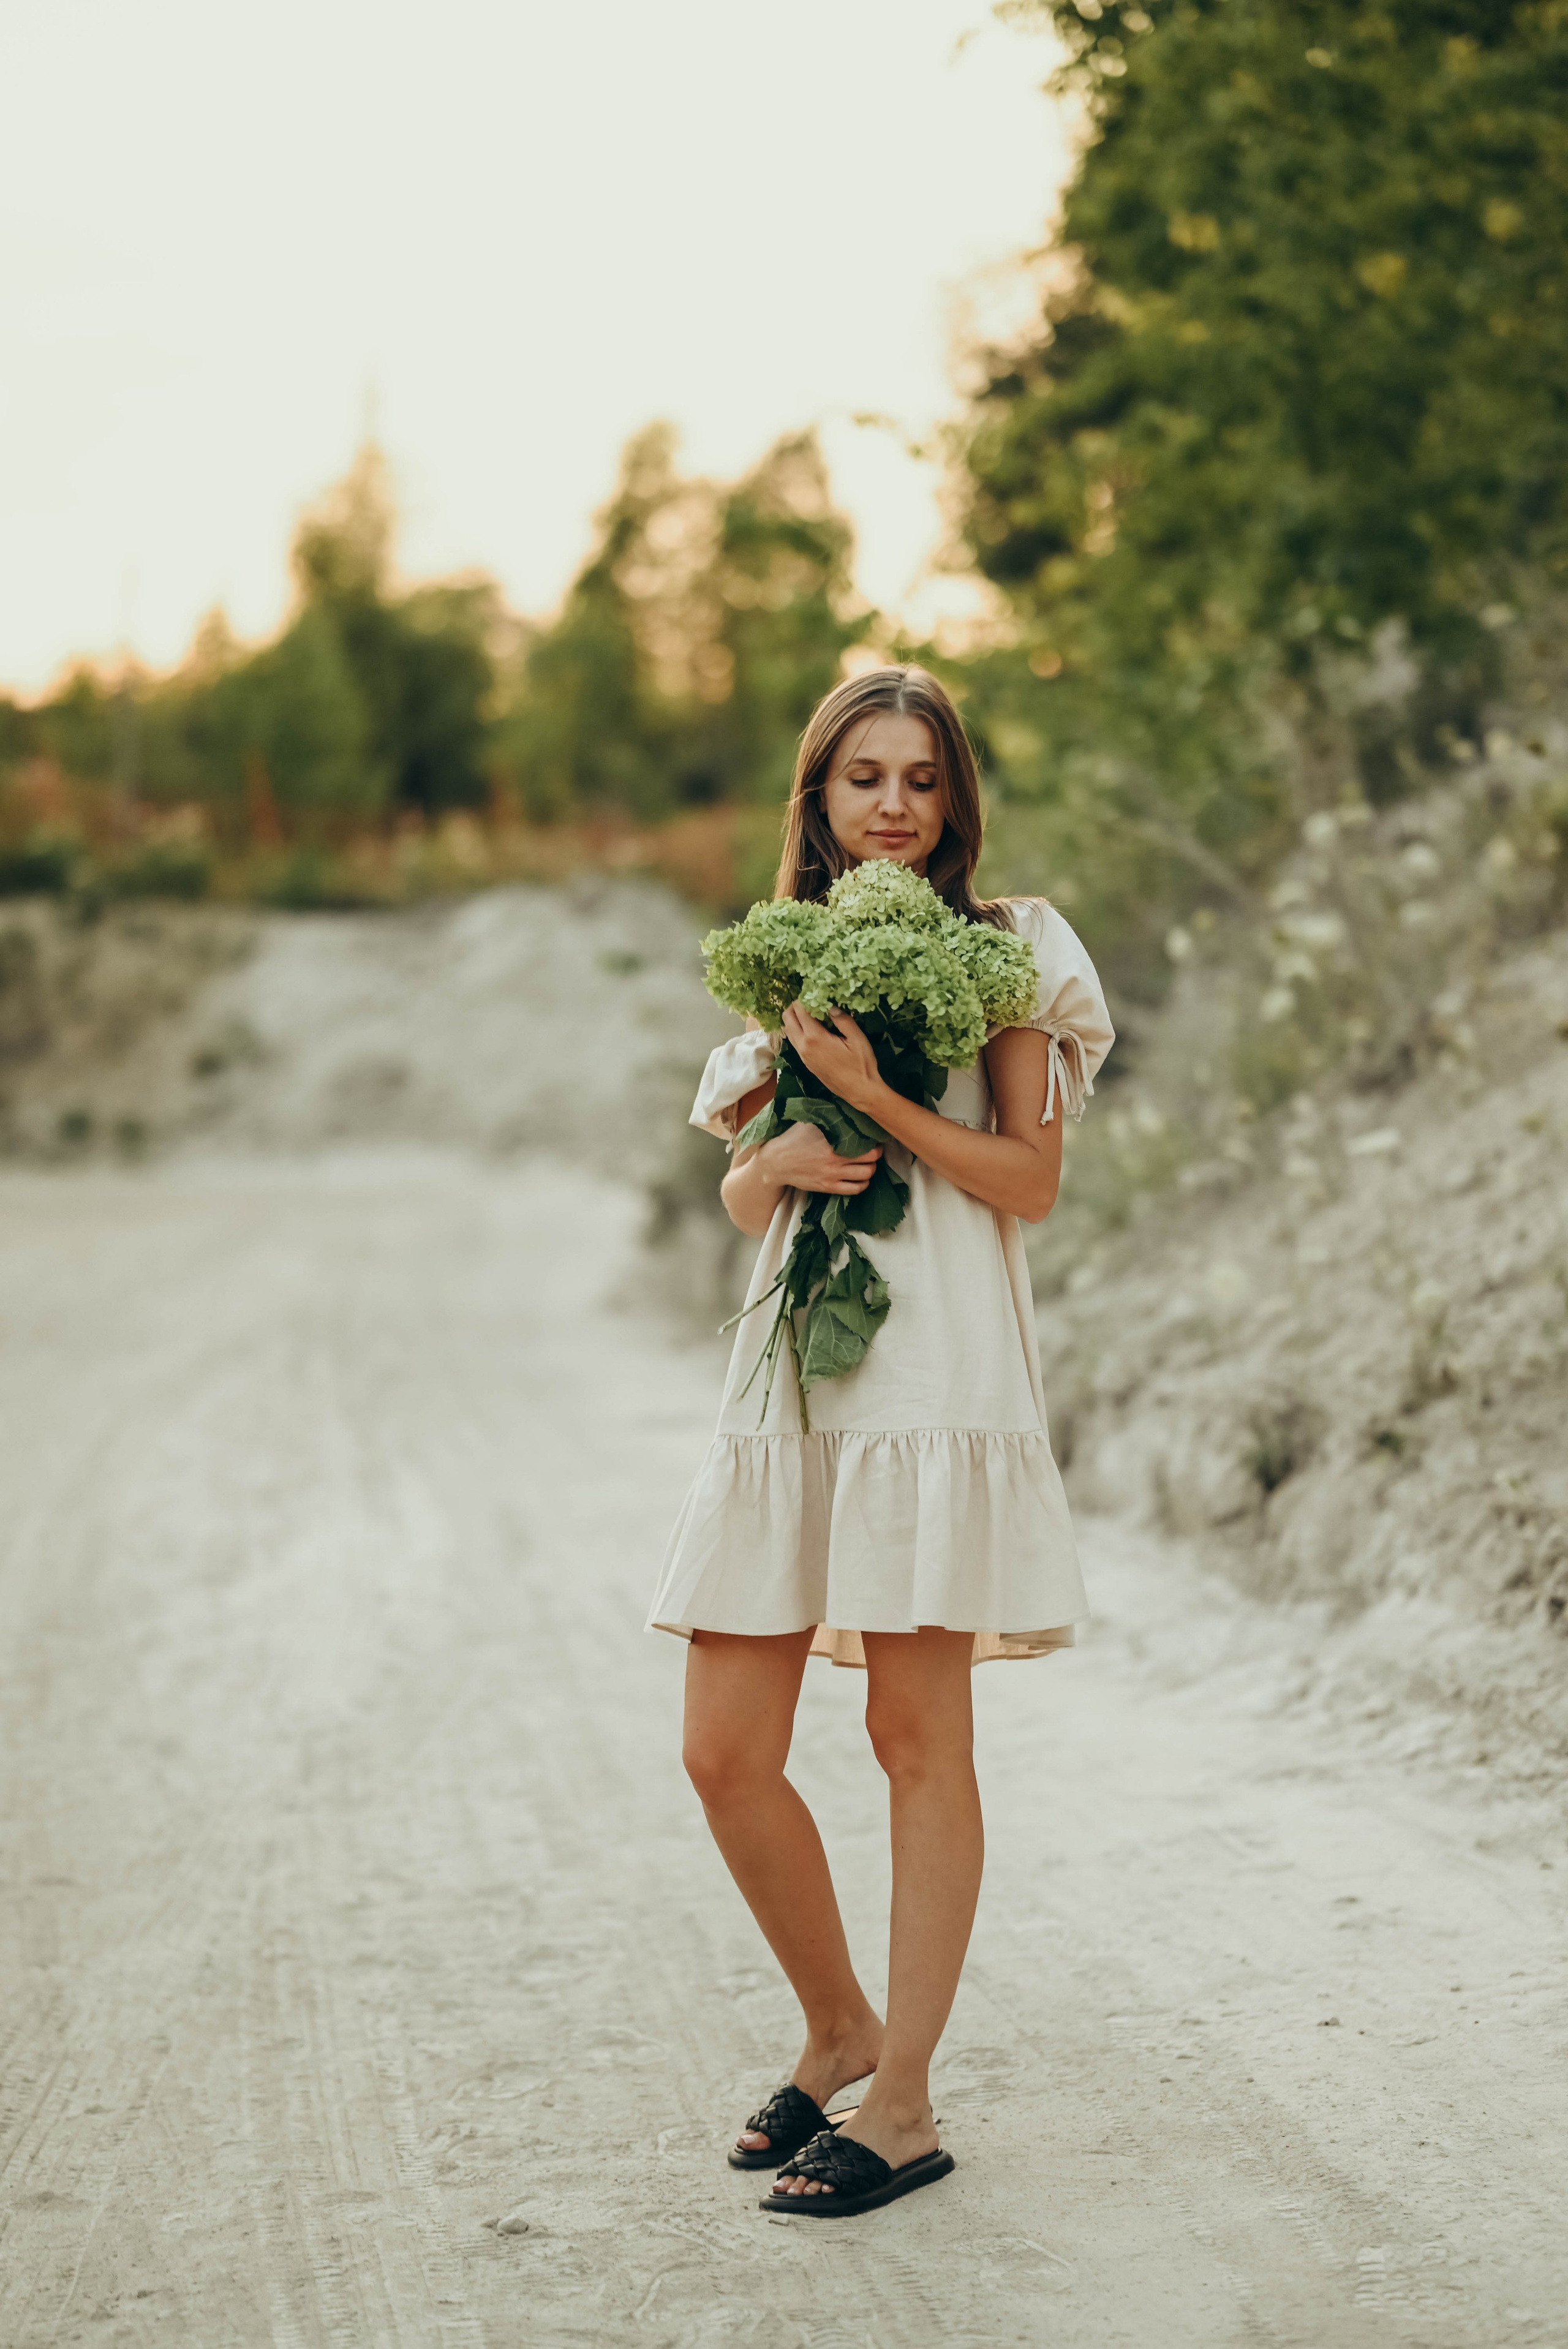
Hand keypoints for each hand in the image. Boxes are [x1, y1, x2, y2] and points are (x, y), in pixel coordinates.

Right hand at [759, 1121, 881, 1196]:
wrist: (775, 1162)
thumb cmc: (792, 1139)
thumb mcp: (809, 1121)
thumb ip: (829, 1115)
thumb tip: (846, 1104)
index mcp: (832, 1142)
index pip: (866, 1143)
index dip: (875, 1140)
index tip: (874, 1137)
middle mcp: (835, 1160)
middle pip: (871, 1160)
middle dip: (876, 1154)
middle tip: (874, 1150)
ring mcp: (832, 1176)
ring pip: (866, 1176)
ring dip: (871, 1169)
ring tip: (868, 1163)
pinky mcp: (828, 1187)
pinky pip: (855, 1190)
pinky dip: (862, 1184)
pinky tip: (860, 1177)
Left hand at [781, 1003, 886, 1116]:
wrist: (859, 1091)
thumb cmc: (861, 1065)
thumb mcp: (857, 1038)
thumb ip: (843, 1019)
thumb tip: (830, 1006)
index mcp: (814, 1038)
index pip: (801, 1010)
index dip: (806, 997)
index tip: (815, 991)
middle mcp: (803, 1046)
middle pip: (787, 1019)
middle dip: (795, 1006)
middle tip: (811, 1000)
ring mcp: (803, 1056)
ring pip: (788, 1031)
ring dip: (795, 1018)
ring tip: (812, 1012)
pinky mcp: (805, 1063)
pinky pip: (795, 1041)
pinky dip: (798, 1030)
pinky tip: (814, 1028)